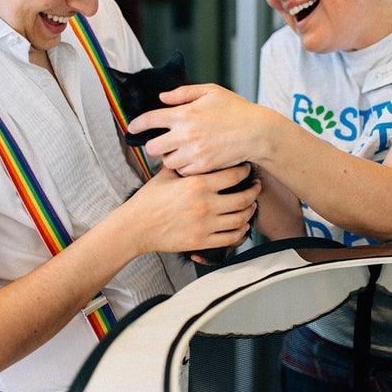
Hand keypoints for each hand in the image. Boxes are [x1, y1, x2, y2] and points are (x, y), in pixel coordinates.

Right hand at [124, 165, 259, 253]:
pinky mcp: (202, 241)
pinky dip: (241, 232)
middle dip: (253, 191)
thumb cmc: (148, 200)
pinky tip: (242, 225)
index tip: (245, 168)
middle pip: (243, 198)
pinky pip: (231, 238)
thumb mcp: (165, 175)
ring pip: (241, 219)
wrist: (135, 227)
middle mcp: (205, 204)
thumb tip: (194, 150)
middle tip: (256, 186)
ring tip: (251, 205)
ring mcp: (205, 225)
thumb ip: (183, 164)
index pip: (233, 175)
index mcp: (197, 184)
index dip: (244, 171)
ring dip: (250, 211)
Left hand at [128, 84, 270, 175]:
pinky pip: (183, 172)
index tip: (132, 128)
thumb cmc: (235, 109)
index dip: (137, 125)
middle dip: (154, 145)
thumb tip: (161, 98)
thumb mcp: (210, 92)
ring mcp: (194, 153)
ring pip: (167, 162)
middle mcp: (185, 135)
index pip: (149, 120)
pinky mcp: (203, 167)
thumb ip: (183, 94)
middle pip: (152, 147)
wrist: (257, 132)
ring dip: (170, 157)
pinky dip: (184, 167)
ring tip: (180, 151)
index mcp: (184, 114)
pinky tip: (192, 160)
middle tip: (162, 142)